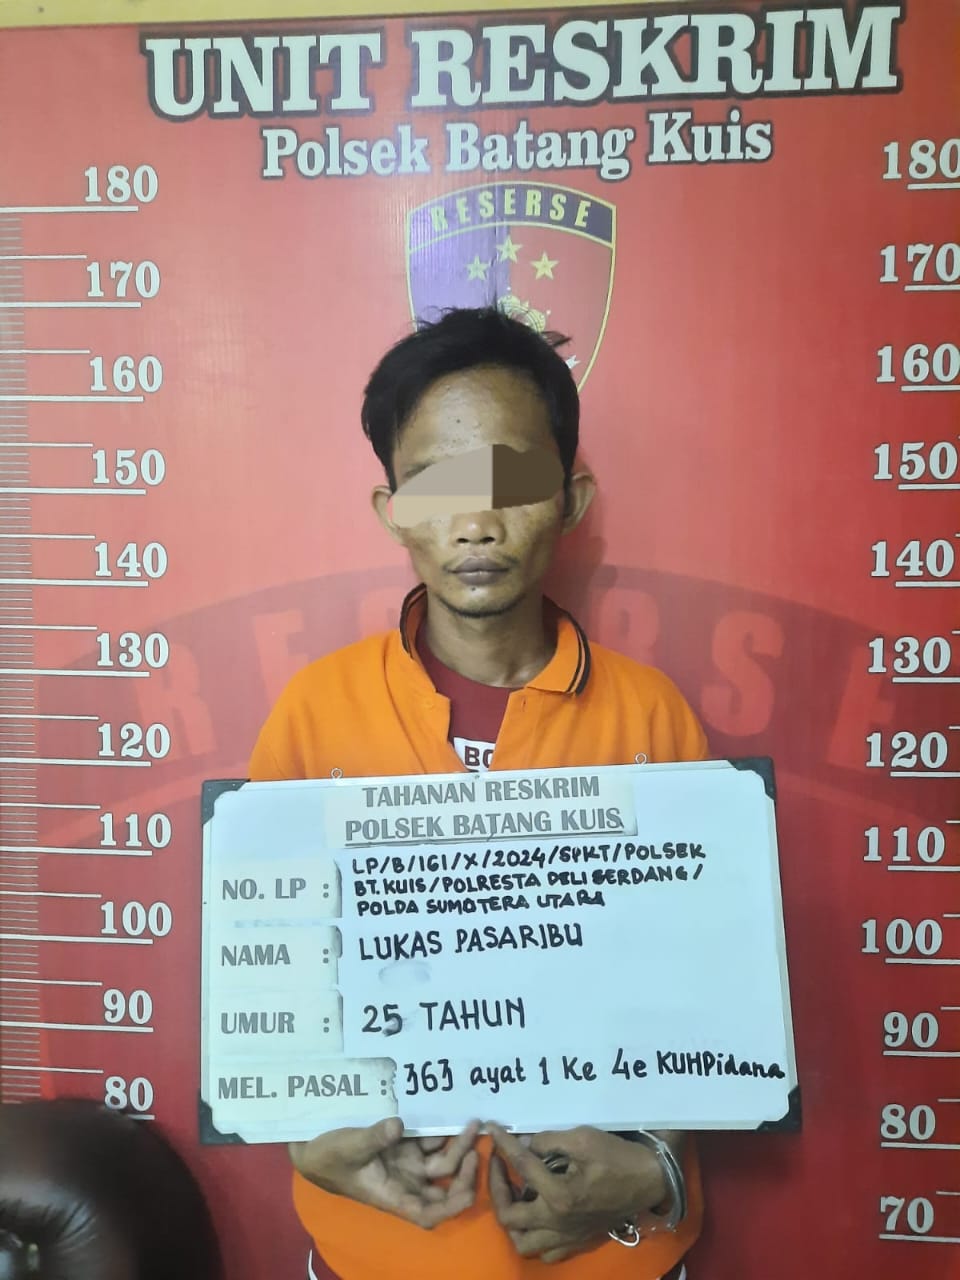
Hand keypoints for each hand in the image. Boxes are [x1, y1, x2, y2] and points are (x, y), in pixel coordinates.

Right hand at [289, 1118, 479, 1228]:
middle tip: (477, 1143)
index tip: (469, 1189)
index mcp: (394, 1195)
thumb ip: (374, 1137)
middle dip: (465, 1169)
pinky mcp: (403, 1144)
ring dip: (458, 1143)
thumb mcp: (349, 1148)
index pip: (429, 1213)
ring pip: (442, 1159)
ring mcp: (406, 1162)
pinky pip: (429, 1139)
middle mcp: (406, 1181)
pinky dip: (441, 1128)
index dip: (452, 1207)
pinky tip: (452, 1110)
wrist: (312, 1147)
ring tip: (472, 1121)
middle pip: (444, 1185)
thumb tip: (398, 1124)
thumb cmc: (328, 1157)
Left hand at [487, 1123, 668, 1263]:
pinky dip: (533, 1237)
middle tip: (499, 1166)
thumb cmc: (618, 1157)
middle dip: (497, 1189)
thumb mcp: (583, 1138)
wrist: (649, 1181)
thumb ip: (549, 1141)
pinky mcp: (577, 1242)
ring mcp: (566, 1236)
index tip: (492, 1130)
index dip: (504, 1145)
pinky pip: (545, 1252)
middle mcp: (557, 1222)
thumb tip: (525, 1144)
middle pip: (509, 1216)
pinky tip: (536, 1215)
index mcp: (558, 1196)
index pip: (521, 1167)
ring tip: (515, 1195)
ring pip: (523, 1243)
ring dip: (512, 1220)